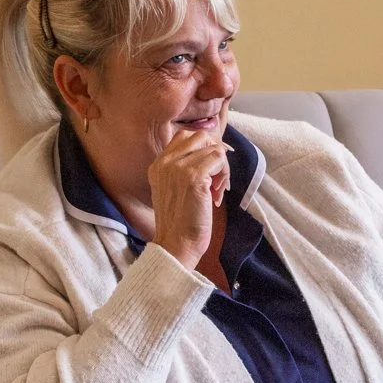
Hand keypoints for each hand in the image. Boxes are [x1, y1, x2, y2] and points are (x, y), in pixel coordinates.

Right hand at [147, 128, 229, 268]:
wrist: (175, 245)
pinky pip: (219, 159)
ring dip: (222, 169)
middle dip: (214, 155)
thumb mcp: (174, 189)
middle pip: (200, 136)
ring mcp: (178, 168)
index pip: (185, 137)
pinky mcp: (194, 177)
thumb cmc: (180, 223)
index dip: (203, 149)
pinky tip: (217, 196)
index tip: (211, 171)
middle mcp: (165, 162)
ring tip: (216, 191)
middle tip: (216, 180)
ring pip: (213, 148)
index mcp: (158, 165)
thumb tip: (213, 152)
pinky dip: (224, 176)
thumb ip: (184, 169)